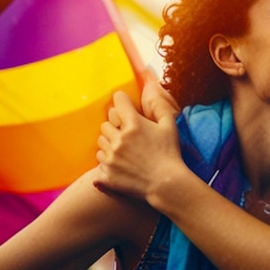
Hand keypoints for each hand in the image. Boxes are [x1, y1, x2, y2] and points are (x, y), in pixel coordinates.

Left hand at [94, 81, 181, 204]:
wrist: (166, 184)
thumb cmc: (170, 154)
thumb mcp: (170, 126)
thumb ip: (159, 105)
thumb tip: (151, 85)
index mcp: (134, 124)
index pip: (118, 101)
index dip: (122, 101)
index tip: (126, 106)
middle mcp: (119, 139)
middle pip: (106, 122)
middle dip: (115, 125)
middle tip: (129, 133)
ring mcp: (111, 157)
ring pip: (100, 141)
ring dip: (110, 142)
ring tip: (125, 149)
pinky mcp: (106, 173)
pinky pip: (99, 160)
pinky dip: (108, 159)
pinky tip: (122, 163)